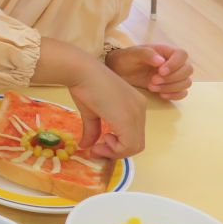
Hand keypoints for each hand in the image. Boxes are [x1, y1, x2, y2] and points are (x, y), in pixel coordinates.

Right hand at [33, 38, 146, 158]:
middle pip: (137, 143)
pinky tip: (101, 140)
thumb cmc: (84, 85)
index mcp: (135, 105)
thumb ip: (93, 130)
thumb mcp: (91, 112)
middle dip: (116, 151)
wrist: (81, 72)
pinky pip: (129, 145)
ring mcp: (137, 114)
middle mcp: (141, 109)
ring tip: (97, 145)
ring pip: (135, 146)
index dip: (117, 146)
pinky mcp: (128, 119)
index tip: (97, 145)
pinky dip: (115, 150)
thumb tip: (85, 146)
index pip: (134, 134)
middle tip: (97, 148)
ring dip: (115, 151)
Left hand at [106, 44, 192, 100]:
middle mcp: (174, 63)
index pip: (182, 55)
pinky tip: (161, 95)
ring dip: (171, 87)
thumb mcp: (133, 54)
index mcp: (167, 51)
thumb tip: (161, 61)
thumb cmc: (126, 59)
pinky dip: (174, 95)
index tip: (160, 71)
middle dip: (172, 78)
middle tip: (153, 80)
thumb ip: (146, 54)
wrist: (120, 72)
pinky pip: (182, 93)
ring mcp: (173, 76)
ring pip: (186, 82)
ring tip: (152, 87)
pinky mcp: (170, 87)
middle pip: (187, 70)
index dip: (175, 64)